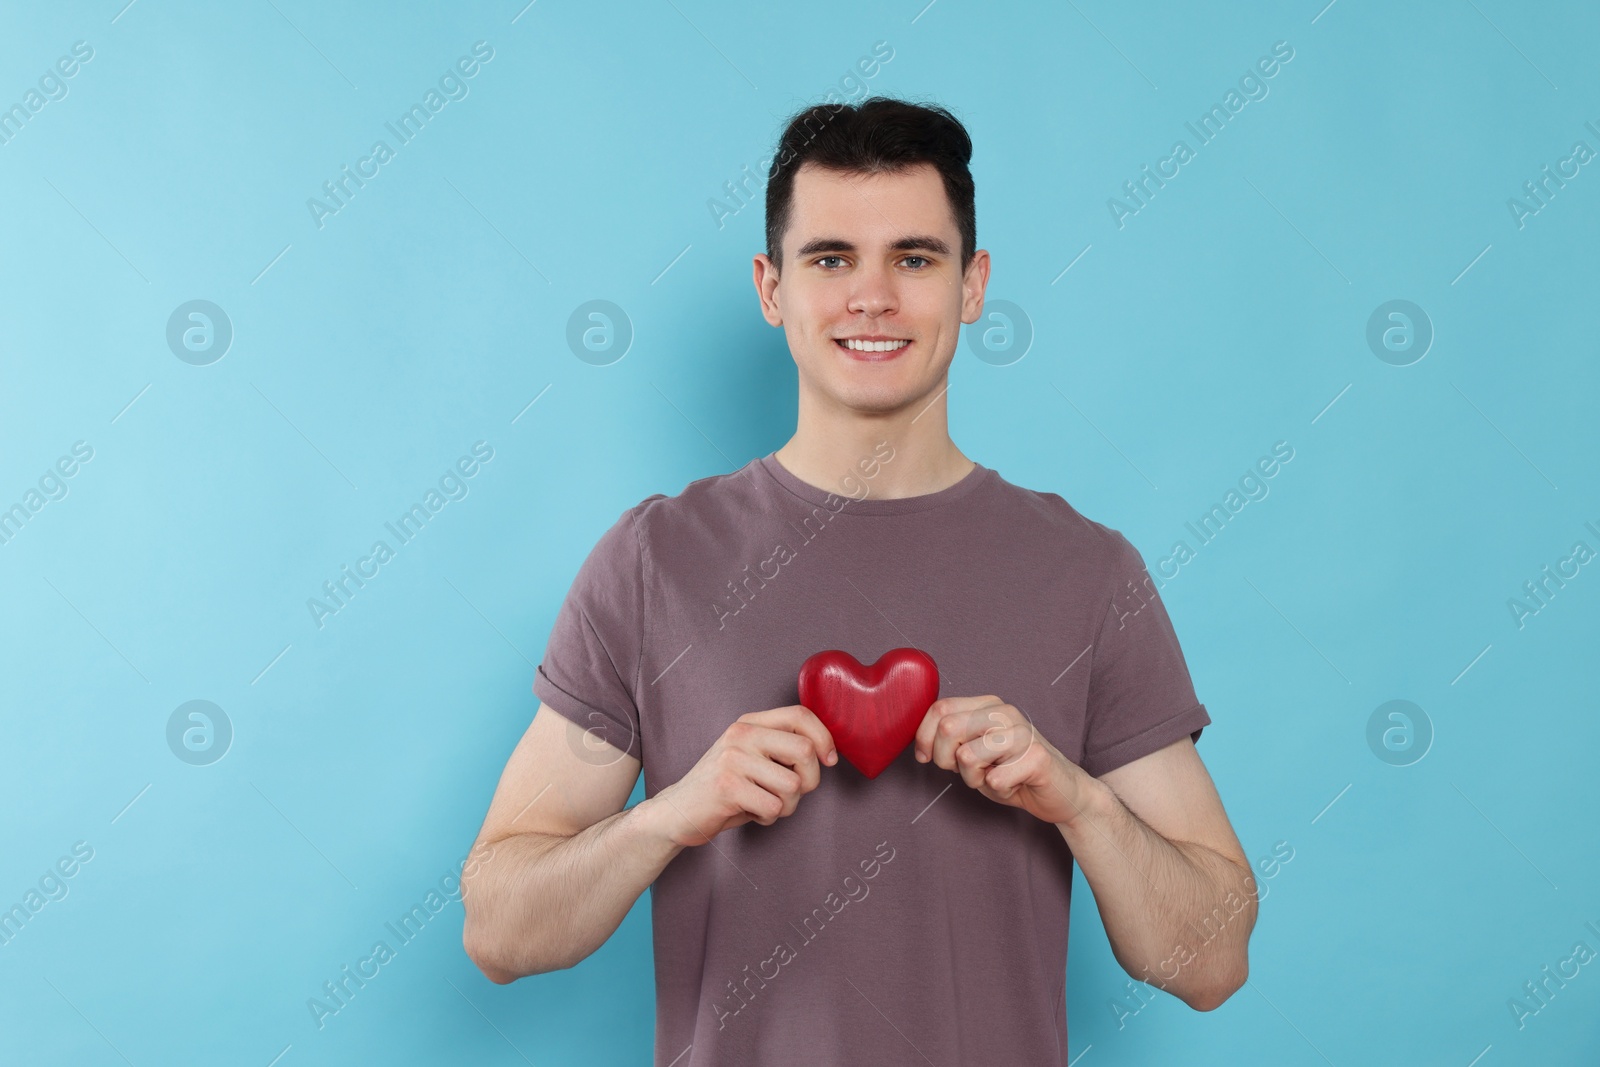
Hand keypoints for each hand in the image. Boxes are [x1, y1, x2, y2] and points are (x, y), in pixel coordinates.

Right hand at [649, 705, 836, 847]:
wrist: (676, 812)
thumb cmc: (725, 788)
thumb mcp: (751, 757)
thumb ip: (781, 748)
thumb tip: (827, 752)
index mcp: (750, 723)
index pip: (800, 715)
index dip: (824, 737)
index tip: (829, 760)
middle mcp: (741, 734)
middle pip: (805, 749)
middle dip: (810, 780)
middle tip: (793, 792)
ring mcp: (733, 759)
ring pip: (793, 785)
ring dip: (788, 806)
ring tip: (765, 804)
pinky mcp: (727, 786)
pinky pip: (774, 807)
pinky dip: (769, 817)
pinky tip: (751, 813)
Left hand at [913, 695, 1092, 827]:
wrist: (1062, 793)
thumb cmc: (1013, 772)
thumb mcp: (975, 751)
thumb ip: (952, 739)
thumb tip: (919, 741)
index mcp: (988, 705)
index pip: (939, 708)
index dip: (924, 737)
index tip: (926, 758)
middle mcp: (1005, 712)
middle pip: (947, 728)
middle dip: (944, 760)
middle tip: (966, 772)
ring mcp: (1023, 732)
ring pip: (967, 756)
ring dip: (973, 779)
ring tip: (993, 777)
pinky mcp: (1037, 757)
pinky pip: (994, 780)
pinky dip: (999, 790)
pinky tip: (1014, 784)